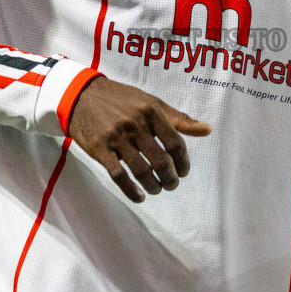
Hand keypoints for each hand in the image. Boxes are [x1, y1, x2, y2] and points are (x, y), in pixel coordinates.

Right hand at [66, 76, 210, 202]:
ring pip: (141, 171)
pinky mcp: (100, 149)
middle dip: (170, 178)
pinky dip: (131, 190)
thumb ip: (179, 119)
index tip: (183, 171)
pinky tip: (139, 196)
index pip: (176, 143)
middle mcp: (136, 124)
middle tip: (171, 184)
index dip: (183, 162)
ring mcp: (116, 137)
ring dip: (153, 186)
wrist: (82, 95)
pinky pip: (119, 175)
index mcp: (151, 112)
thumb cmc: (122, 100)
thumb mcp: (151, 103)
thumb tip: (208, 130)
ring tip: (157, 189)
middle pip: (161, 161)